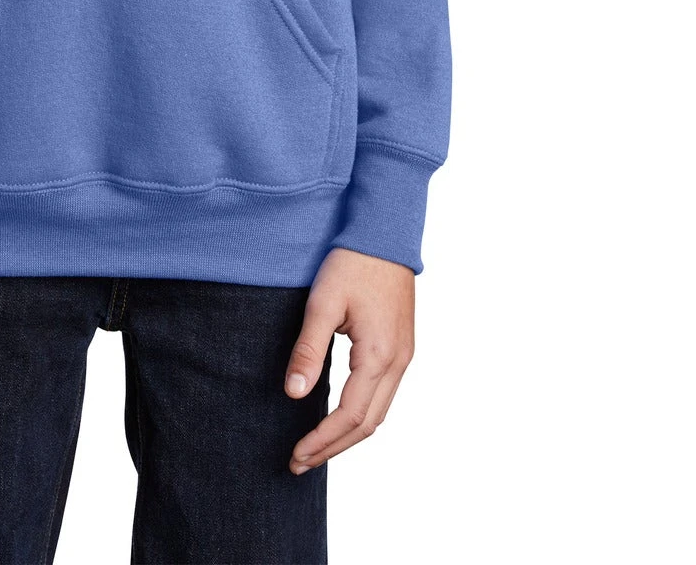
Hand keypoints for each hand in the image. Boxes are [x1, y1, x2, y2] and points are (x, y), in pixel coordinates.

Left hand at [283, 247, 414, 472]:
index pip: (349, 416)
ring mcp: (403, 357)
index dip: (322, 441)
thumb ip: (308, 350)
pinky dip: (360, 415)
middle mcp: (397, 363)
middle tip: (299, 462)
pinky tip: (339, 417)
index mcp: (378, 356)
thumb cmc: (352, 263)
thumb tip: (292, 394)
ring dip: (347, 435)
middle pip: (367, 425)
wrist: (385, 233)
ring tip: (315, 447)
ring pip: (378, 413)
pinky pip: (383, 395)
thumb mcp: (323, 304)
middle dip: (333, 447)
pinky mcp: (400, 348)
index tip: (296, 456)